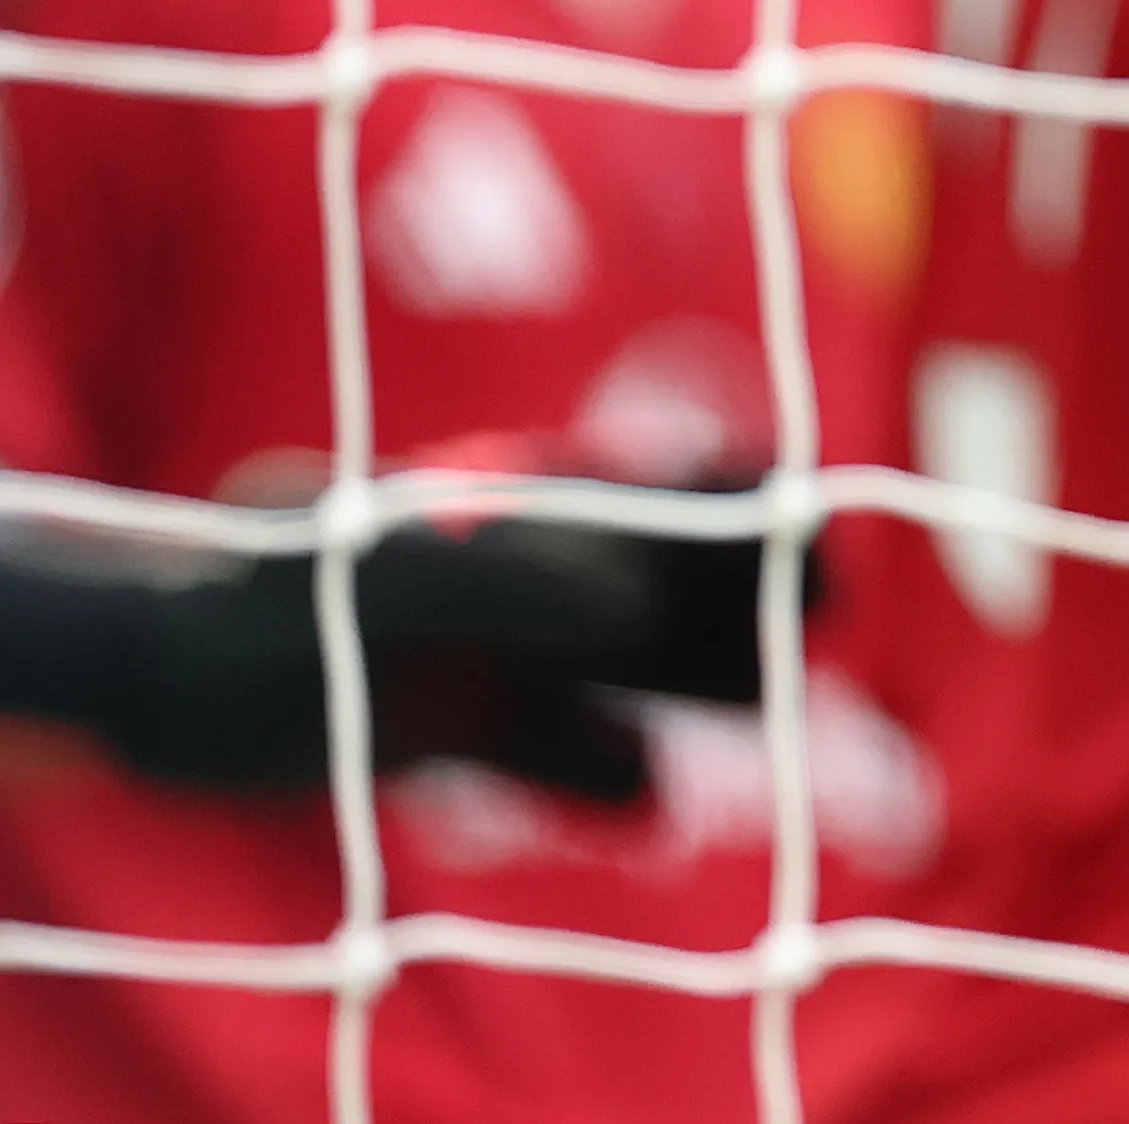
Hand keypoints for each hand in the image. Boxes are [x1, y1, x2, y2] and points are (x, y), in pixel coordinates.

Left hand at [8, 509, 779, 802]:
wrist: (153, 679)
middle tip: (826, 620)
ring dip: (703, 681)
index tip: (806, 517)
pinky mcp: (456, 727)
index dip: (736, 493)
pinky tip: (646, 798)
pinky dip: (605, 774)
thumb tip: (630, 605)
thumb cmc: (259, 597)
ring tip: (773, 710)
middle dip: (747, 591)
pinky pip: (555, 751)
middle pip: (665, 572)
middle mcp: (516, 569)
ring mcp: (492, 648)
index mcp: (508, 499)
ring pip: (629, 663)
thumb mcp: (378, 577)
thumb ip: (501, 581)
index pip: (649, 480)